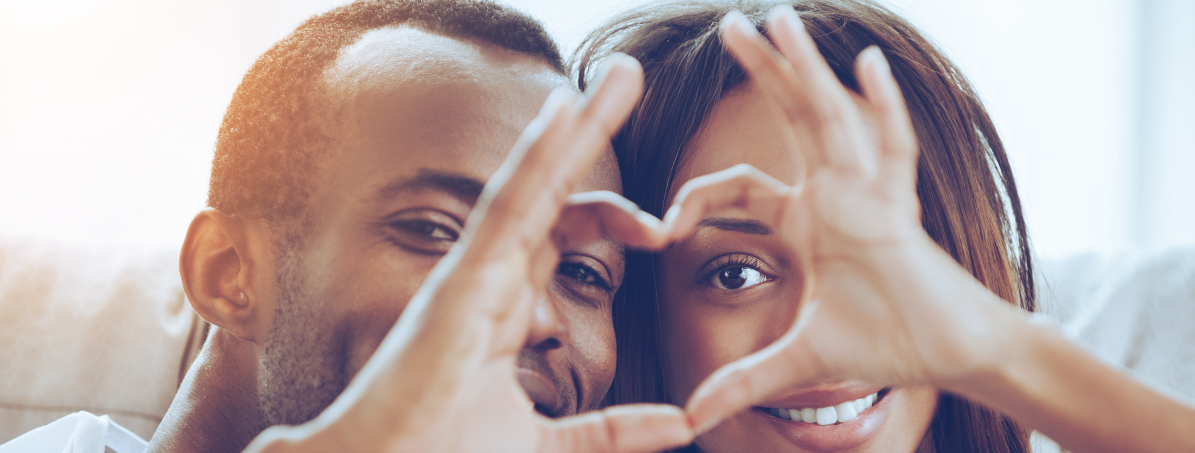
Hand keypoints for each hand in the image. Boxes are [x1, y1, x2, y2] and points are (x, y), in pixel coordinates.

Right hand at [245, 55, 693, 452]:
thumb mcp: (549, 443)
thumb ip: (613, 431)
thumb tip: (681, 426)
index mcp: (506, 305)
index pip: (563, 234)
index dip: (614, 217)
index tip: (663, 233)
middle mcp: (490, 277)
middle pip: (553, 190)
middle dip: (593, 134)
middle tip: (629, 80)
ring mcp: (474, 273)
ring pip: (534, 183)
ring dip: (577, 126)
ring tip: (618, 78)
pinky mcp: (461, 280)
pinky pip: (505, 208)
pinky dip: (535, 159)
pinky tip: (565, 112)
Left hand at [668, 7, 1021, 432]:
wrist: (951, 354)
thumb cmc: (887, 342)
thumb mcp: (799, 361)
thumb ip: (745, 382)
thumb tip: (690, 418)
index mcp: (805, 219)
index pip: (740, 186)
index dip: (699, 198)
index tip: (665, 227)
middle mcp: (834, 194)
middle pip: (792, 119)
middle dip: (764, 70)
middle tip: (733, 24)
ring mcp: (868, 195)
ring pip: (832, 119)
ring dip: (807, 70)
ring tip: (780, 20)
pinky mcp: (899, 211)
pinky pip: (893, 152)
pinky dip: (883, 110)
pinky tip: (867, 64)